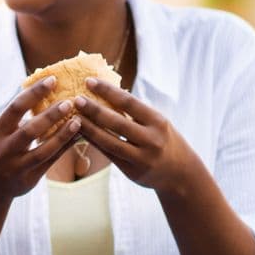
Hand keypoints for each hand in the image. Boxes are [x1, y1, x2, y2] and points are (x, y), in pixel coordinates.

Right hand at [0, 77, 83, 200]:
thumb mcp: (0, 133)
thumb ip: (18, 119)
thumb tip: (46, 92)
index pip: (15, 108)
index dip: (34, 93)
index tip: (52, 80)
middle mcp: (4, 150)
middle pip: (30, 130)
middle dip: (51, 115)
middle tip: (70, 102)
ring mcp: (16, 166)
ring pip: (43, 150)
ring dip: (62, 135)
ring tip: (78, 121)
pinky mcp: (29, 179)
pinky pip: (51, 161)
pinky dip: (65, 148)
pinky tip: (78, 137)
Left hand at [71, 77, 202, 193]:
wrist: (181, 173)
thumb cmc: (164, 140)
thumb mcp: (157, 122)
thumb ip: (136, 112)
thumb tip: (105, 91)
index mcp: (158, 121)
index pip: (129, 102)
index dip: (107, 91)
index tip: (89, 81)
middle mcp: (151, 139)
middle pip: (116, 122)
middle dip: (94, 110)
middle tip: (75, 99)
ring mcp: (142, 158)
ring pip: (109, 142)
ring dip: (89, 129)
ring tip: (73, 117)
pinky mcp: (132, 172)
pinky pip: (108, 155)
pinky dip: (93, 143)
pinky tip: (80, 134)